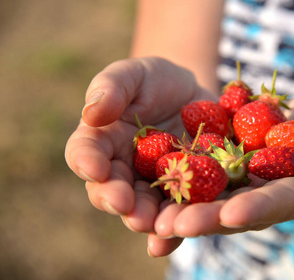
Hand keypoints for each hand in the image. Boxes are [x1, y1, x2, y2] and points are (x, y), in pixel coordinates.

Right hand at [65, 57, 215, 255]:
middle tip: (127, 206)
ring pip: (146, 209)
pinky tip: (183, 235)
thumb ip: (112, 86)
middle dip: (120, 200)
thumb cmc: (155, 82)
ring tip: (157, 225)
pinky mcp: (184, 193)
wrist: (192, 98)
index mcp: (102, 142)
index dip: (87, 161)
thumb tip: (92, 112)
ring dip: (150, 220)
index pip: (86, 153)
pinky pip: (179, 213)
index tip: (95, 168)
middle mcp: (123, 171)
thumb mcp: (134, 74)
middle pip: (114, 191)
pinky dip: (179, 229)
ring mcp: (154, 185)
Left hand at [152, 96, 293, 246]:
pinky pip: (192, 176)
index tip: (234, 213)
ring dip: (179, 206)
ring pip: (206, 198)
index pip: (279, 203)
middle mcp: (262, 195)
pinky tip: (142, 185)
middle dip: (208, 217)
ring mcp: (238, 183)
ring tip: (148, 214)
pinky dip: (170, 182)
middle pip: (234, 208)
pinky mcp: (218, 167)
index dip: (259, 208)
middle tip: (176, 224)